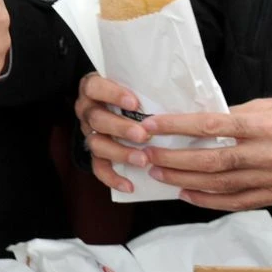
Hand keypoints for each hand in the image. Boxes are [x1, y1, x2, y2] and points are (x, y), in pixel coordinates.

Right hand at [77, 72, 150, 193]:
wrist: (119, 108)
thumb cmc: (135, 93)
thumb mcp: (136, 85)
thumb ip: (147, 89)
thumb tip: (182, 92)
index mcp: (94, 90)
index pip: (95, 87)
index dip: (112, 95)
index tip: (134, 103)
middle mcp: (88, 111)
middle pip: (96, 119)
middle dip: (121, 128)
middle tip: (143, 136)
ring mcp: (90, 132)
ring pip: (96, 144)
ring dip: (119, 152)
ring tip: (142, 160)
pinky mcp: (95, 153)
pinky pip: (98, 167)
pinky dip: (112, 177)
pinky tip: (129, 185)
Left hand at [135, 99, 271, 210]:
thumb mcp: (261, 107)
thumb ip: (227, 115)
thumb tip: (187, 121)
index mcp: (262, 126)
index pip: (211, 125)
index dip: (177, 126)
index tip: (150, 126)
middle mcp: (268, 154)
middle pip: (212, 160)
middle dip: (173, 159)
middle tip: (146, 155)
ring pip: (220, 184)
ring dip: (183, 180)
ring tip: (158, 173)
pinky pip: (236, 202)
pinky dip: (207, 200)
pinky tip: (185, 194)